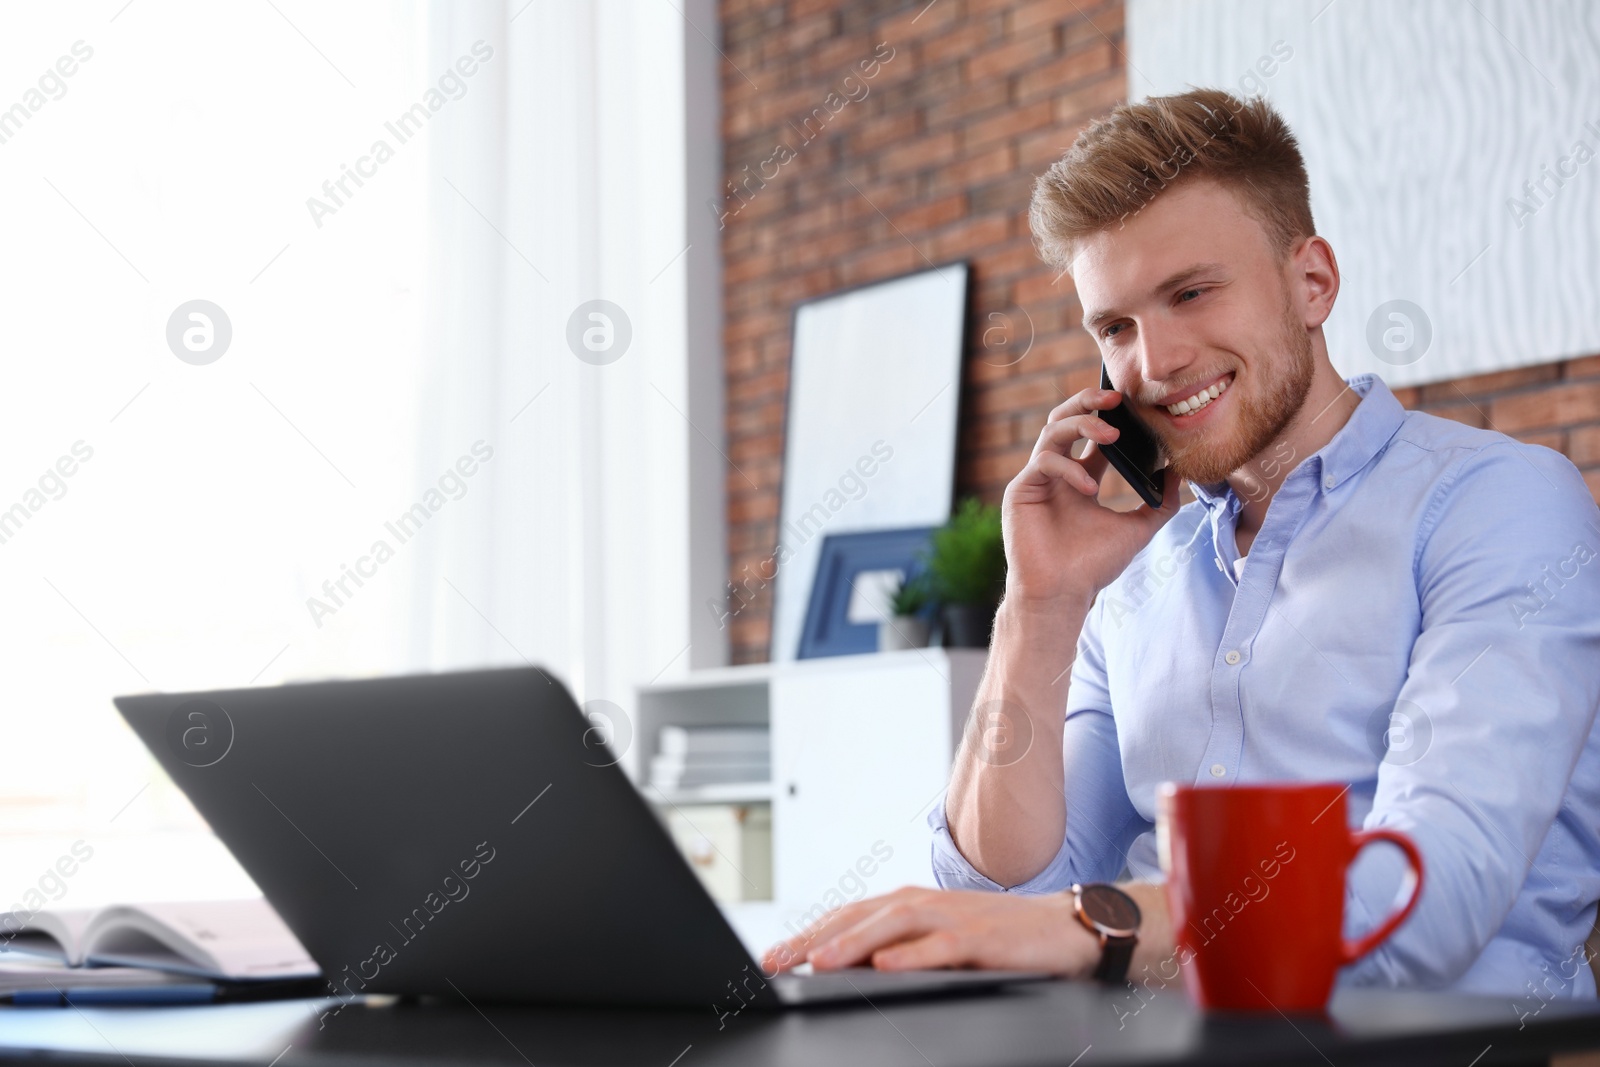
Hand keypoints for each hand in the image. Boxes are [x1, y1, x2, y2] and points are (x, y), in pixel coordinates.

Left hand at [760, 886, 1101, 977]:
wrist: (1068, 928)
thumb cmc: (1001, 939)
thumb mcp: (944, 942)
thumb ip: (903, 949)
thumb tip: (852, 970)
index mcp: (912, 905)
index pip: (849, 915)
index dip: (808, 932)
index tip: (772, 956)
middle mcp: (927, 904)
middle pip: (860, 915)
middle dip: (814, 937)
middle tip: (777, 960)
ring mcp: (955, 918)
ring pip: (894, 924)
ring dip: (853, 942)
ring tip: (819, 962)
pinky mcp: (984, 938)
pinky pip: (943, 946)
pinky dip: (913, 954)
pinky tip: (887, 966)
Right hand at [1003, 385, 1180, 606]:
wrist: (1062, 594)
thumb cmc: (1092, 566)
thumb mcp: (1136, 530)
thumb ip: (1159, 505)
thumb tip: (1178, 474)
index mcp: (1079, 479)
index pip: (1091, 435)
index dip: (1109, 415)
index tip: (1133, 405)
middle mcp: (1057, 474)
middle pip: (1066, 419)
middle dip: (1088, 401)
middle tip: (1115, 396)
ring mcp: (1037, 480)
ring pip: (1053, 430)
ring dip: (1083, 425)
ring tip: (1111, 434)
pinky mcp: (1021, 490)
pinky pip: (1044, 461)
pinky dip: (1069, 468)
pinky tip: (1089, 488)